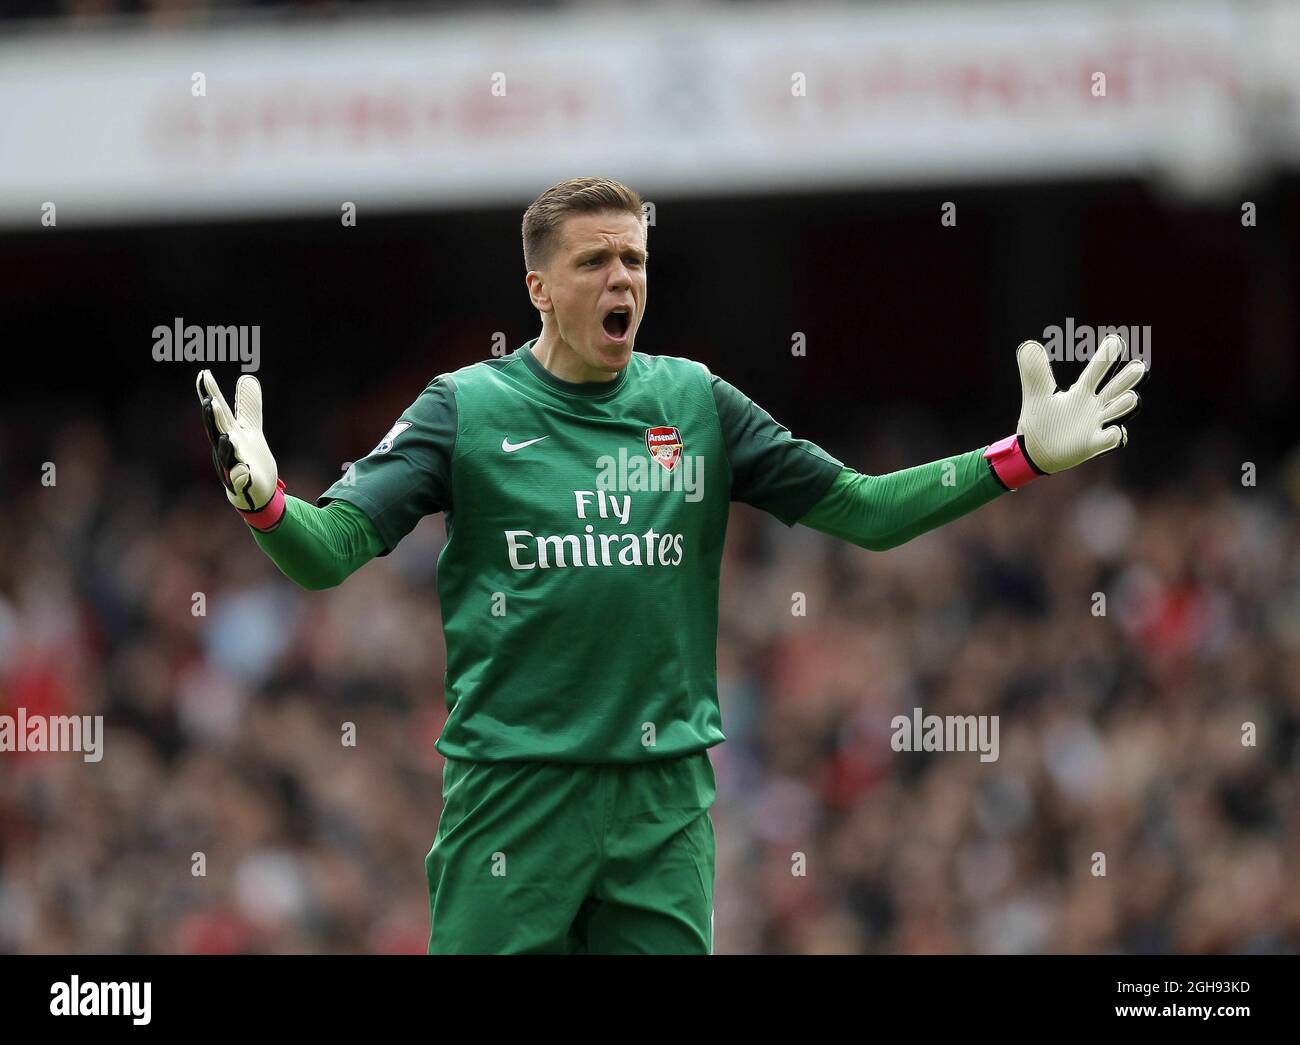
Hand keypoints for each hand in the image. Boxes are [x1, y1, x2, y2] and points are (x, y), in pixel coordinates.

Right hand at [196, 370, 279, 513]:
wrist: (258, 492)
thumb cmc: (250, 459)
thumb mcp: (251, 429)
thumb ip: (248, 405)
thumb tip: (247, 377)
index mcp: (228, 433)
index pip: (217, 412)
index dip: (210, 394)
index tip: (204, 374)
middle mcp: (226, 449)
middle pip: (217, 432)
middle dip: (213, 419)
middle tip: (212, 401)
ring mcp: (233, 467)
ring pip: (227, 456)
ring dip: (226, 446)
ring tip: (228, 435)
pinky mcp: (244, 484)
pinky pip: (241, 480)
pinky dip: (241, 474)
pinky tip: (243, 469)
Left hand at [1015, 333, 1146, 473]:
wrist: (1033, 451)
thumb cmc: (1040, 421)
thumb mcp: (1036, 394)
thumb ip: (1035, 372)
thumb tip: (1028, 345)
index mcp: (1081, 392)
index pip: (1095, 372)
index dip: (1105, 357)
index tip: (1115, 341)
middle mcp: (1093, 406)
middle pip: (1114, 389)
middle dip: (1126, 379)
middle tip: (1139, 367)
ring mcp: (1095, 425)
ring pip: (1116, 412)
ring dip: (1124, 405)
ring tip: (1132, 397)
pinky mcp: (1093, 444)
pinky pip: (1108, 440)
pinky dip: (1114, 436)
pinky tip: (1115, 431)